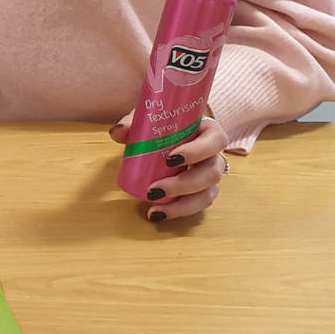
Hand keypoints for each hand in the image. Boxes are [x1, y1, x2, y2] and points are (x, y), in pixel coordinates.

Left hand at [109, 110, 232, 221]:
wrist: (169, 135)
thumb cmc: (166, 126)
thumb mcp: (151, 119)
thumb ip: (133, 123)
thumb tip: (118, 132)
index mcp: (210, 132)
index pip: (216, 140)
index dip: (198, 151)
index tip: (170, 159)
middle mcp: (215, 155)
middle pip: (211, 172)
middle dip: (184, 185)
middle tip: (155, 190)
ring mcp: (211, 176)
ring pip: (207, 194)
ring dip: (181, 205)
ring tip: (154, 208)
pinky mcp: (203, 192)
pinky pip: (197, 205)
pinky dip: (178, 211)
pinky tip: (158, 214)